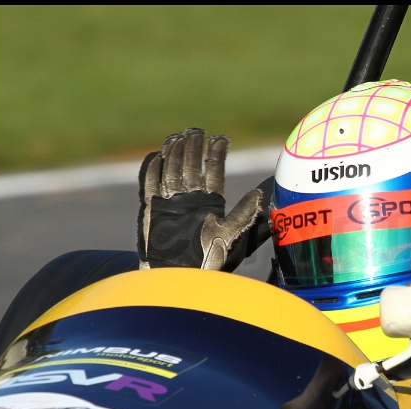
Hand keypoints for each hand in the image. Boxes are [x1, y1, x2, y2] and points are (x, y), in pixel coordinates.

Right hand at [137, 127, 261, 269]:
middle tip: (196, 130)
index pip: (213, 171)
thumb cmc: (209, 258)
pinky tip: (155, 156)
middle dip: (193, 148)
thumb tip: (261, 195)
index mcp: (211, 202)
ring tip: (177, 136)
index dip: (216, 154)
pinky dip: (151, 171)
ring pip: (171, 171)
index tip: (221, 138)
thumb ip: (243, 214)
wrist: (181, 275)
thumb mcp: (230, 234)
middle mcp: (191, 199)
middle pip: (191, 166)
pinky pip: (150, 185)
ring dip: (173, 153)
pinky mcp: (152, 209)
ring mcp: (171, 203)